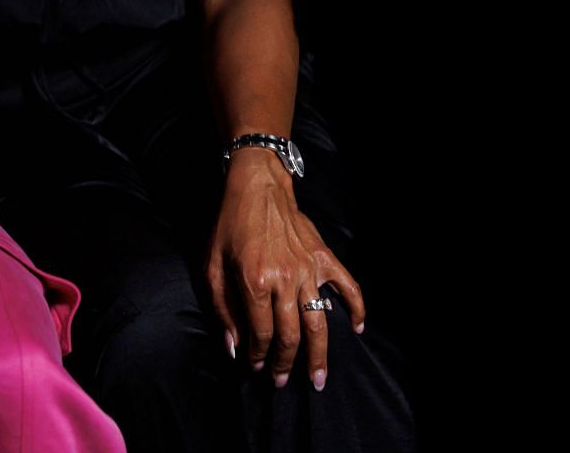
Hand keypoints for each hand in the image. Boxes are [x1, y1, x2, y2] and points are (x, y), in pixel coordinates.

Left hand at [206, 152, 365, 392]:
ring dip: (319, 355)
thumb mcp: (211, 265)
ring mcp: (308, 270)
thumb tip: (233, 346)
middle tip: (281, 381)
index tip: (255, 367)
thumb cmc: (229, 226)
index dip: (257, 354)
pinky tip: (358, 328)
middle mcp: (285, 279)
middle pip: (290, 335)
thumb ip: (222, 307)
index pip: (260, 332)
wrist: (257, 188)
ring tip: (317, 378)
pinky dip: (357, 309)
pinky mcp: (324, 258)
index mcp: (254, 281)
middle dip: (285, 363)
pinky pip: (348, 288)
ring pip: (319, 323)